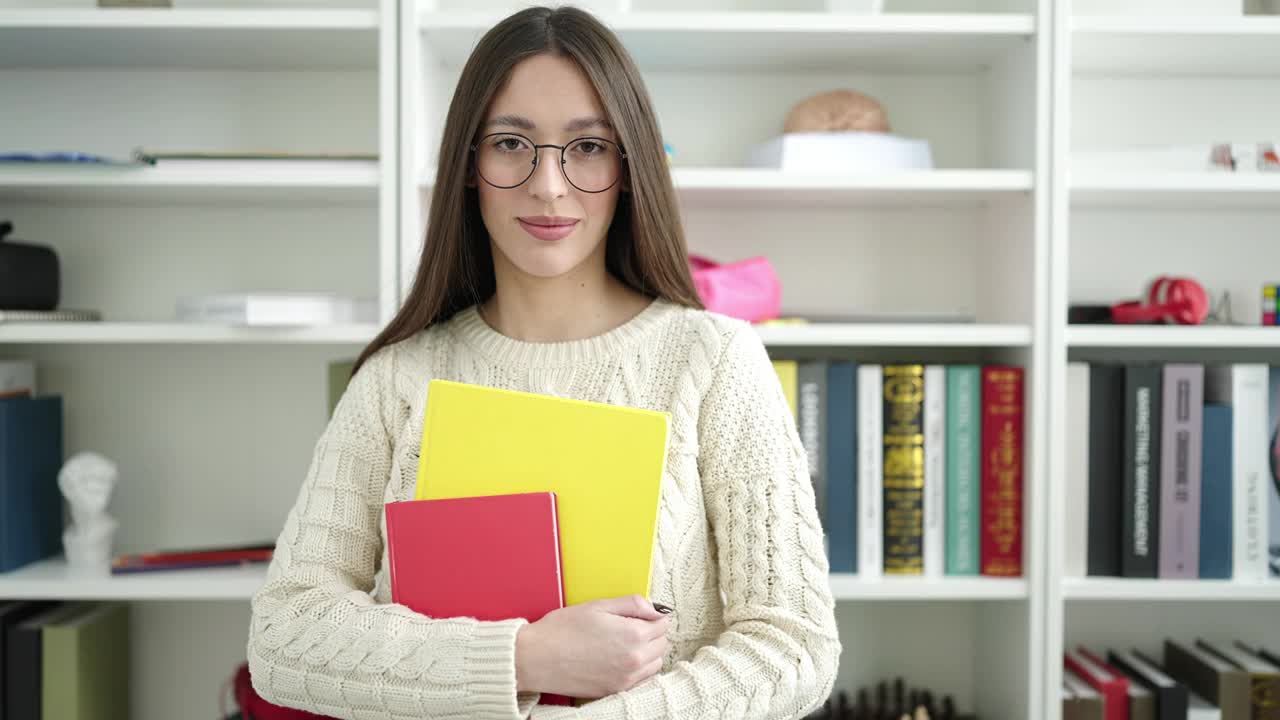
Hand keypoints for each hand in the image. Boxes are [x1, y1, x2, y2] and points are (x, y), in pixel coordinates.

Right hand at [515, 594, 672, 698]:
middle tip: (629, 625)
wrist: (536, 659)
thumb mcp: (598, 605)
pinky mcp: (616, 691)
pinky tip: (619, 659)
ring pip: (655, 663)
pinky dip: (639, 669)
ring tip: (623, 642)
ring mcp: (626, 679)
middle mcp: (635, 660)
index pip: (663, 624)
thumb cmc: (562, 629)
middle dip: (652, 632)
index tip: (639, 614)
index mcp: (633, 634)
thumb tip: (657, 609)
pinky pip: (642, 679)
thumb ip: (633, 604)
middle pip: (662, 644)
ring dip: (648, 651)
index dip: (652, 615)